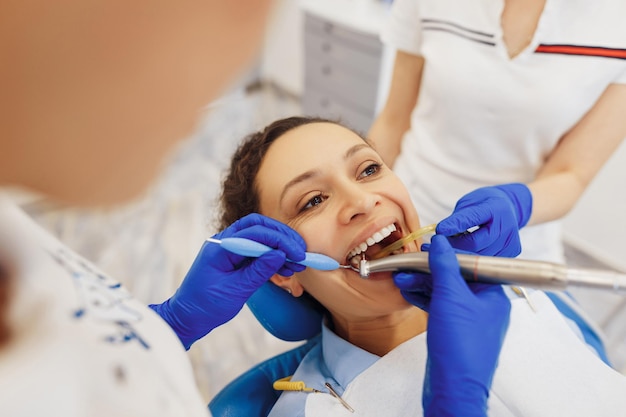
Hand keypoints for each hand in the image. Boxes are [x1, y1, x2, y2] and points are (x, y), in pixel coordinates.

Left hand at [150, 213, 305, 349]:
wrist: (187, 318)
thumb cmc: (205, 306)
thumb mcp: (235, 290)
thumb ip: (258, 271)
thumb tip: (280, 254)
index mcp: (221, 246)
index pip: (256, 232)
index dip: (280, 241)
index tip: (297, 254)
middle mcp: (225, 242)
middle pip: (259, 227)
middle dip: (282, 237)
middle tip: (301, 251)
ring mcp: (230, 249)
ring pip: (260, 237)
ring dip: (280, 247)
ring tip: (297, 263)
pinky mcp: (235, 259)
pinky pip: (257, 252)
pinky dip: (273, 257)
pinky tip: (286, 267)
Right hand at [393, 236, 510, 416]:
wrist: (454, 389)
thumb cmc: (461, 348)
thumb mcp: (451, 298)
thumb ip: (446, 267)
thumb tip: (441, 243)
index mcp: (493, 295)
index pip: (471, 264)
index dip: (447, 254)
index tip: (427, 248)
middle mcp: (484, 306)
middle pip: (455, 277)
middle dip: (429, 271)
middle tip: (408, 265)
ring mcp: (468, 320)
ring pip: (444, 293)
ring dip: (422, 284)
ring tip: (401, 279)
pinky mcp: (454, 331)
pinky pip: (439, 307)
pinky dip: (423, 299)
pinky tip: (407, 292)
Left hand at [435, 183, 531, 256]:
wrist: (508, 208)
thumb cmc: (485, 204)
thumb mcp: (469, 203)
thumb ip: (458, 218)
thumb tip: (442, 232)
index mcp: (496, 208)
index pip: (472, 219)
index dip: (454, 225)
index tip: (439, 231)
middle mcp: (507, 226)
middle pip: (475, 244)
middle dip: (453, 245)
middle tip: (437, 244)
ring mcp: (511, 242)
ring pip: (479, 256)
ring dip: (460, 254)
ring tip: (448, 248)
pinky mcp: (511, 253)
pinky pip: (486, 261)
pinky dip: (471, 259)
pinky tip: (463, 253)